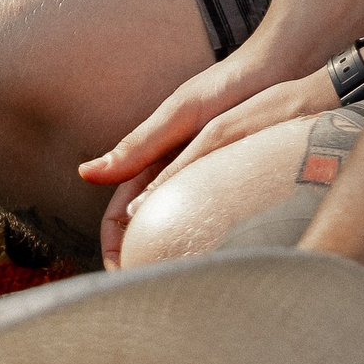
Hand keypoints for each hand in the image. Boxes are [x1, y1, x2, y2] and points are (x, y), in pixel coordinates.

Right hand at [83, 62, 337, 267]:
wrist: (278, 72)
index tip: (122, 276)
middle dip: (142, 260)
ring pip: (177, 227)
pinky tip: (219, 259)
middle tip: (154, 292)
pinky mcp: (229, 181)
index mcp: (150, 160)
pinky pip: (210, 219)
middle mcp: (171, 174)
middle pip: (145, 229)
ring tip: (183, 284)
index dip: (115, 248)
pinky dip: (204, 241)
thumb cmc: (228, 87)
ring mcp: (200, 179)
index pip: (119, 217)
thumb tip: (86, 173)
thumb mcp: (180, 116)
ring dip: (173, 255)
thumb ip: (138, 147)